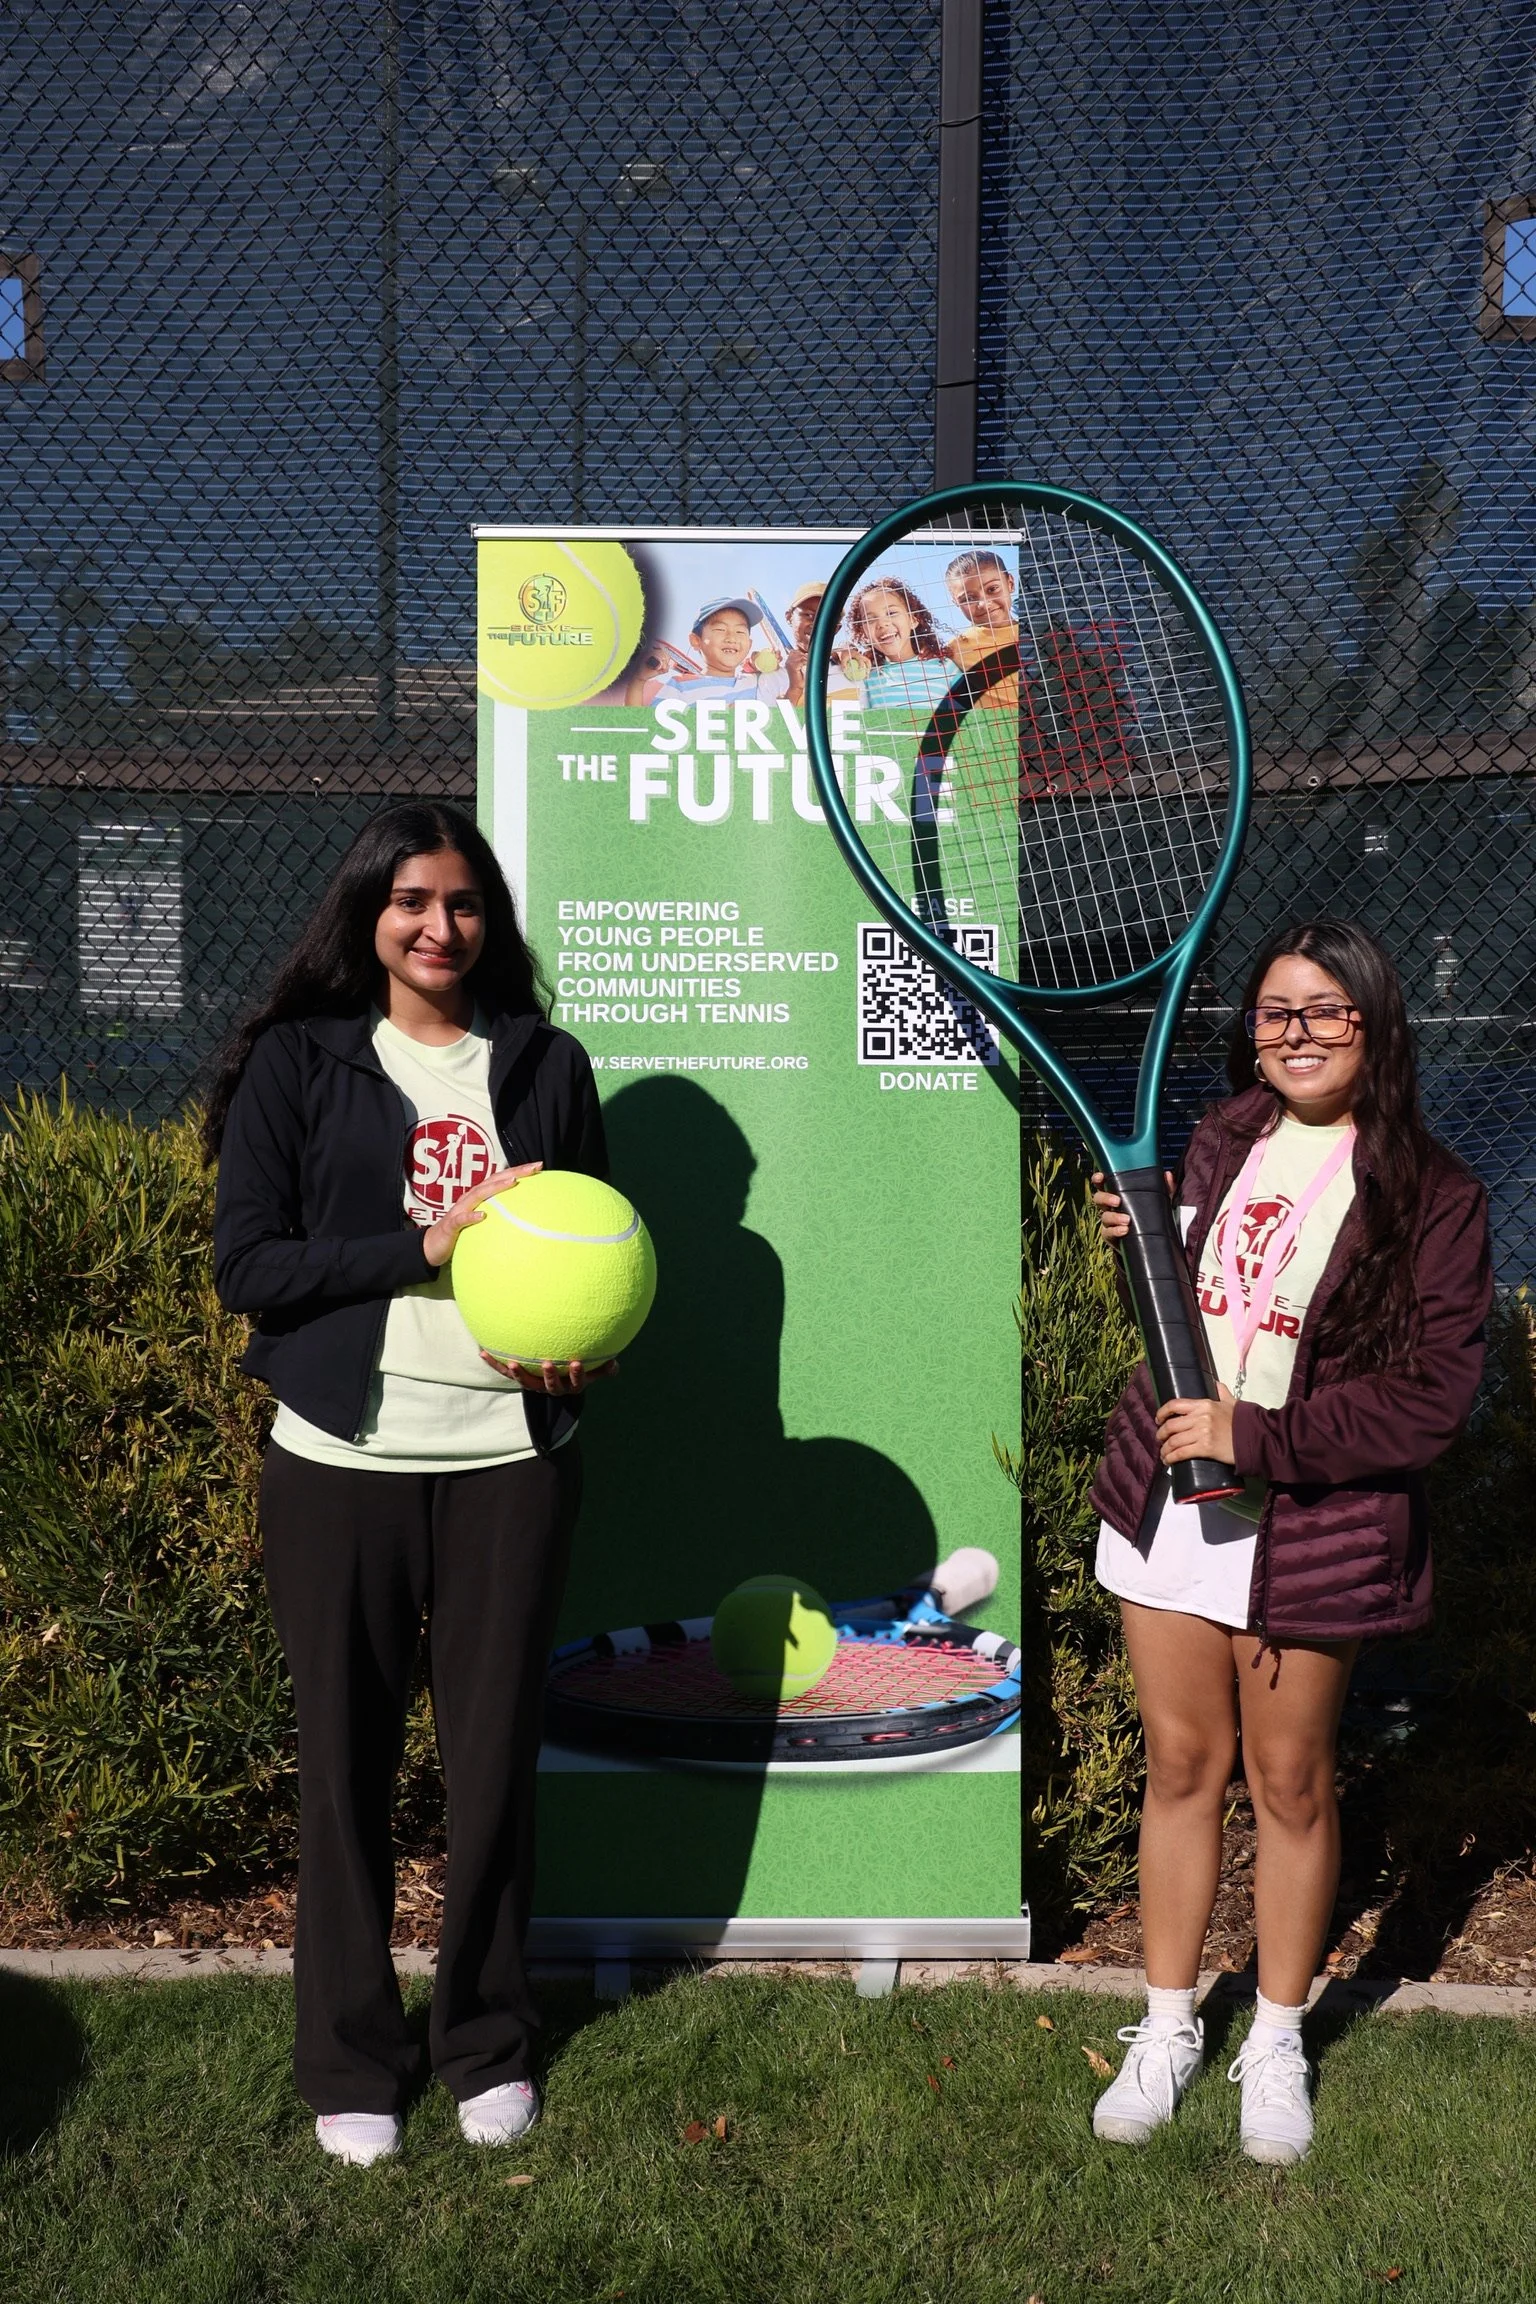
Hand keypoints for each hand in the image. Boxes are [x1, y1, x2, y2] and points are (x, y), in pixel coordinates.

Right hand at [421, 1163, 541, 1269]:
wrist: (433, 1245)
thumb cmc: (460, 1231)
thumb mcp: (481, 1220)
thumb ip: (496, 1213)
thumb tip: (521, 1214)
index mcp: (479, 1196)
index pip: (500, 1179)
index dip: (518, 1171)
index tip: (539, 1166)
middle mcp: (470, 1198)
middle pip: (493, 1180)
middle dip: (514, 1172)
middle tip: (534, 1167)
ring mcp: (460, 1210)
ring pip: (478, 1194)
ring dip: (495, 1187)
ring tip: (513, 1182)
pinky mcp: (451, 1225)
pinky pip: (461, 1220)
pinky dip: (472, 1216)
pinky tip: (483, 1216)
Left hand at [478, 1352, 618, 1394]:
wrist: (559, 1384)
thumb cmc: (578, 1372)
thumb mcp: (594, 1371)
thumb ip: (604, 1369)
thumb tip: (616, 1364)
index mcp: (571, 1386)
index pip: (576, 1382)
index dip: (577, 1374)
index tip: (577, 1362)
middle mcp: (552, 1389)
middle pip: (550, 1386)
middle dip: (550, 1375)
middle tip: (548, 1362)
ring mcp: (535, 1385)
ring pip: (527, 1382)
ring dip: (519, 1374)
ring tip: (512, 1362)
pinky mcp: (521, 1379)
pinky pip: (506, 1373)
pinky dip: (494, 1363)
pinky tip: (482, 1351)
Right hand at [1090, 1170, 1173, 1244]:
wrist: (1150, 1239)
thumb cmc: (1149, 1214)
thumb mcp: (1159, 1200)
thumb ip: (1164, 1187)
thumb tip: (1167, 1175)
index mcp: (1117, 1194)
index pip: (1103, 1184)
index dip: (1098, 1179)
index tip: (1101, 1177)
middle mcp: (1110, 1207)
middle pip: (1098, 1199)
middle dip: (1105, 1198)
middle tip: (1118, 1201)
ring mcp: (1109, 1222)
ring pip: (1104, 1217)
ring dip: (1114, 1217)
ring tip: (1127, 1220)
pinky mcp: (1111, 1236)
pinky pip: (1108, 1233)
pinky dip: (1115, 1231)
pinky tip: (1124, 1230)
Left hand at [1155, 1384, 1235, 1467]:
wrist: (1256, 1438)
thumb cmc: (1243, 1421)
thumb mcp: (1232, 1403)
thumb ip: (1223, 1393)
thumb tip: (1217, 1384)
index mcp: (1204, 1404)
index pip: (1175, 1405)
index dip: (1162, 1412)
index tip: (1158, 1419)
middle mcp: (1200, 1417)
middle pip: (1171, 1425)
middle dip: (1161, 1434)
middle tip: (1160, 1440)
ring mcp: (1202, 1432)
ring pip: (1174, 1441)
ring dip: (1165, 1449)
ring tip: (1164, 1454)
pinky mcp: (1206, 1448)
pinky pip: (1181, 1453)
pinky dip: (1171, 1458)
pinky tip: (1168, 1461)